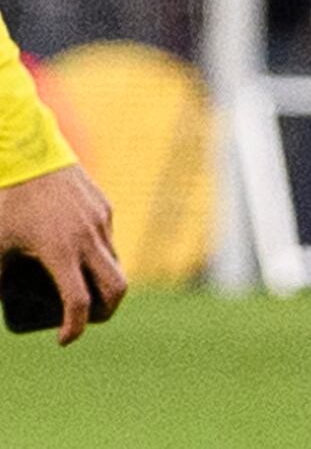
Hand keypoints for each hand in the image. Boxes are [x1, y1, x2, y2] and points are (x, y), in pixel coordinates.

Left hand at [0, 164, 125, 344]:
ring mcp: (101, 222)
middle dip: (106, 311)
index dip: (74, 328)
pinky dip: (98, 256)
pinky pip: (108, 240)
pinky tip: (76, 251)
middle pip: (117, 287)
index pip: (79, 303)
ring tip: (78, 285)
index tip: (63, 339)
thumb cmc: (8, 202)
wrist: (30, 154)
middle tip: (86, 319)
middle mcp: (88, 239)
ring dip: (102, 282)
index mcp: (61, 252)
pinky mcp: (104, 208)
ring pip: (114, 263)